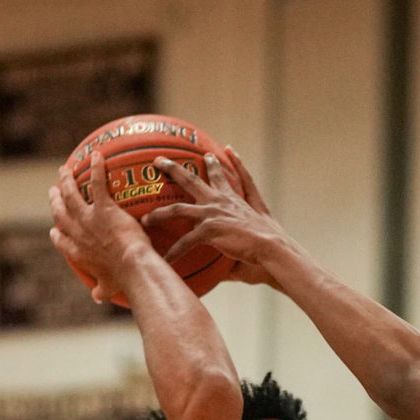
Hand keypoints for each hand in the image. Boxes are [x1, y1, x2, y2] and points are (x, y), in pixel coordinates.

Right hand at [50, 155, 155, 302]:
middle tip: (54, 191)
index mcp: (77, 253)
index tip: (54, 228)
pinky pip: (98, 183)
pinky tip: (96, 155)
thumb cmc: (123, 279)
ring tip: (65, 170)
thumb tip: (97, 297)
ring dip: (67, 180)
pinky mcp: (104, 208)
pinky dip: (96, 168)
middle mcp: (78, 233)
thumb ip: (101, 290)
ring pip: (71, 194)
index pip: (61, 241)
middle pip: (60, 212)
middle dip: (55, 200)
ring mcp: (88, 219)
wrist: (133, 268)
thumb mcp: (108, 287)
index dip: (57, 233)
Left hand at [142, 147, 284, 285]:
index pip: (226, 176)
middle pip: (192, 180)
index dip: (222, 163)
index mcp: (235, 200)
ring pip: (178, 208)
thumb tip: (228, 266)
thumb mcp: (256, 239)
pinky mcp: (210, 229)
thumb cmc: (268, 247)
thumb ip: (238, 244)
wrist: (274, 249)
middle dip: (174, 168)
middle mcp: (221, 201)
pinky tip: (167, 260)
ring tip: (145, 218)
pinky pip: (186, 241)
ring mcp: (213, 213)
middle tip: (159, 160)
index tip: (215, 153)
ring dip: (159, 213)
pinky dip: (176, 252)